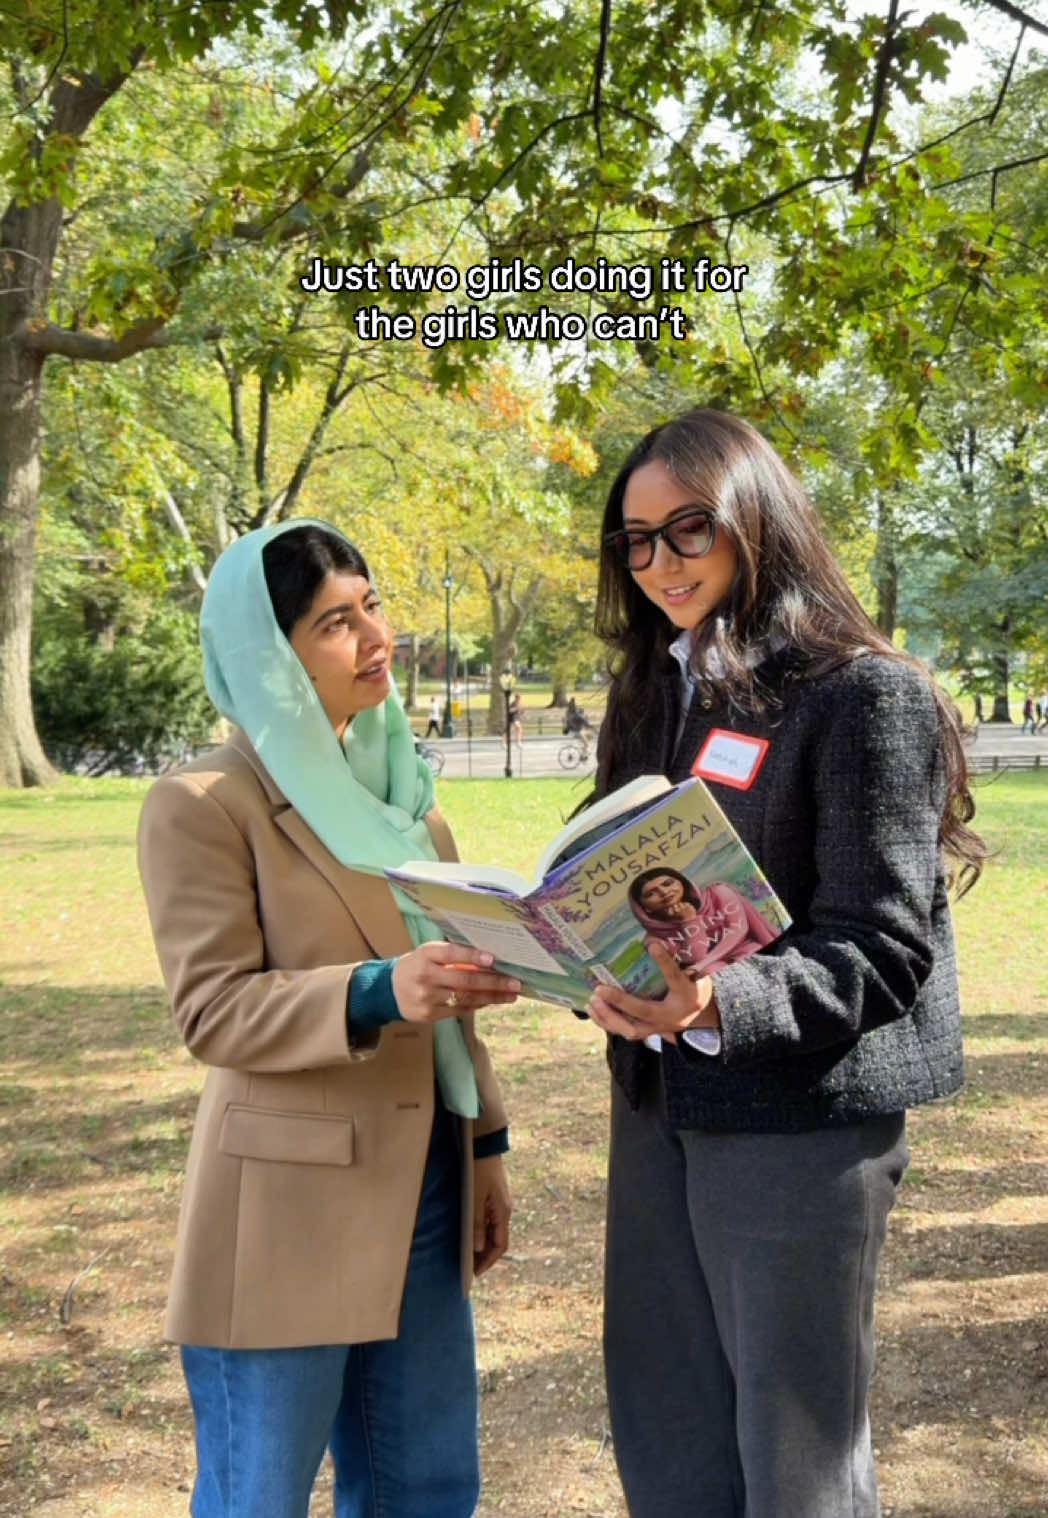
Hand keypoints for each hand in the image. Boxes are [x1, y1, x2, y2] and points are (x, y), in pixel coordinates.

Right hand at [391, 942, 520, 1022]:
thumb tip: (489, 959)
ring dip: (492, 997)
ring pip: (465, 998)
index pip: (451, 954)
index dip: (472, 956)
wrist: (387, 990)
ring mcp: (427, 998)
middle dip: (493, 982)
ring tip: (512, 994)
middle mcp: (425, 976)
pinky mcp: (429, 1015)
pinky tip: (492, 1001)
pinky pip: (459, 1010)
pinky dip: (478, 1005)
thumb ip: (453, 956)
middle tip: (515, 982)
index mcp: (425, 955)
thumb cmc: (416, 966)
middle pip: (464, 980)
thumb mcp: (428, 954)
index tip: (493, 958)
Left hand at [473, 1154, 511, 1275]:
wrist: (486, 1144)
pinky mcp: (495, 1196)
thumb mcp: (475, 1198)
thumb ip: (478, 1222)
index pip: (500, 1246)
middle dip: (486, 1256)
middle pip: (498, 1240)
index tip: (476, 1273)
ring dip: (484, 1244)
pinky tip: (473, 1234)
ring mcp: (501, 1203)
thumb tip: (479, 1248)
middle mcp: (505, 1210)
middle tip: (471, 1268)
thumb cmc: (480, 1170)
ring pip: (495, 1231)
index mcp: (503, 1212)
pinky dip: (483, 1231)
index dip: (489, 1261)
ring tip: (469, 1254)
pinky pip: (491, 1220)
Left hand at [586, 940, 719, 1043]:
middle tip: (600, 989)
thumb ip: (677, 959)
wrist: (698, 1014)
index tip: (653, 944)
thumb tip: (654, 938)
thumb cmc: (692, 986)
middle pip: (645, 1012)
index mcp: (688, 996)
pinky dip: (607, 1022)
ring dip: (609, 1016)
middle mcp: (672, 1016)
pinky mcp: (647, 1033)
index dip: (665, 962)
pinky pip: (625, 1031)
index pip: (675, 978)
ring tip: (593, 1001)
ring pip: (631, 1029)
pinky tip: (593, 1010)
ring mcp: (658, 1028)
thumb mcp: (693, 972)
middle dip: (621, 1002)